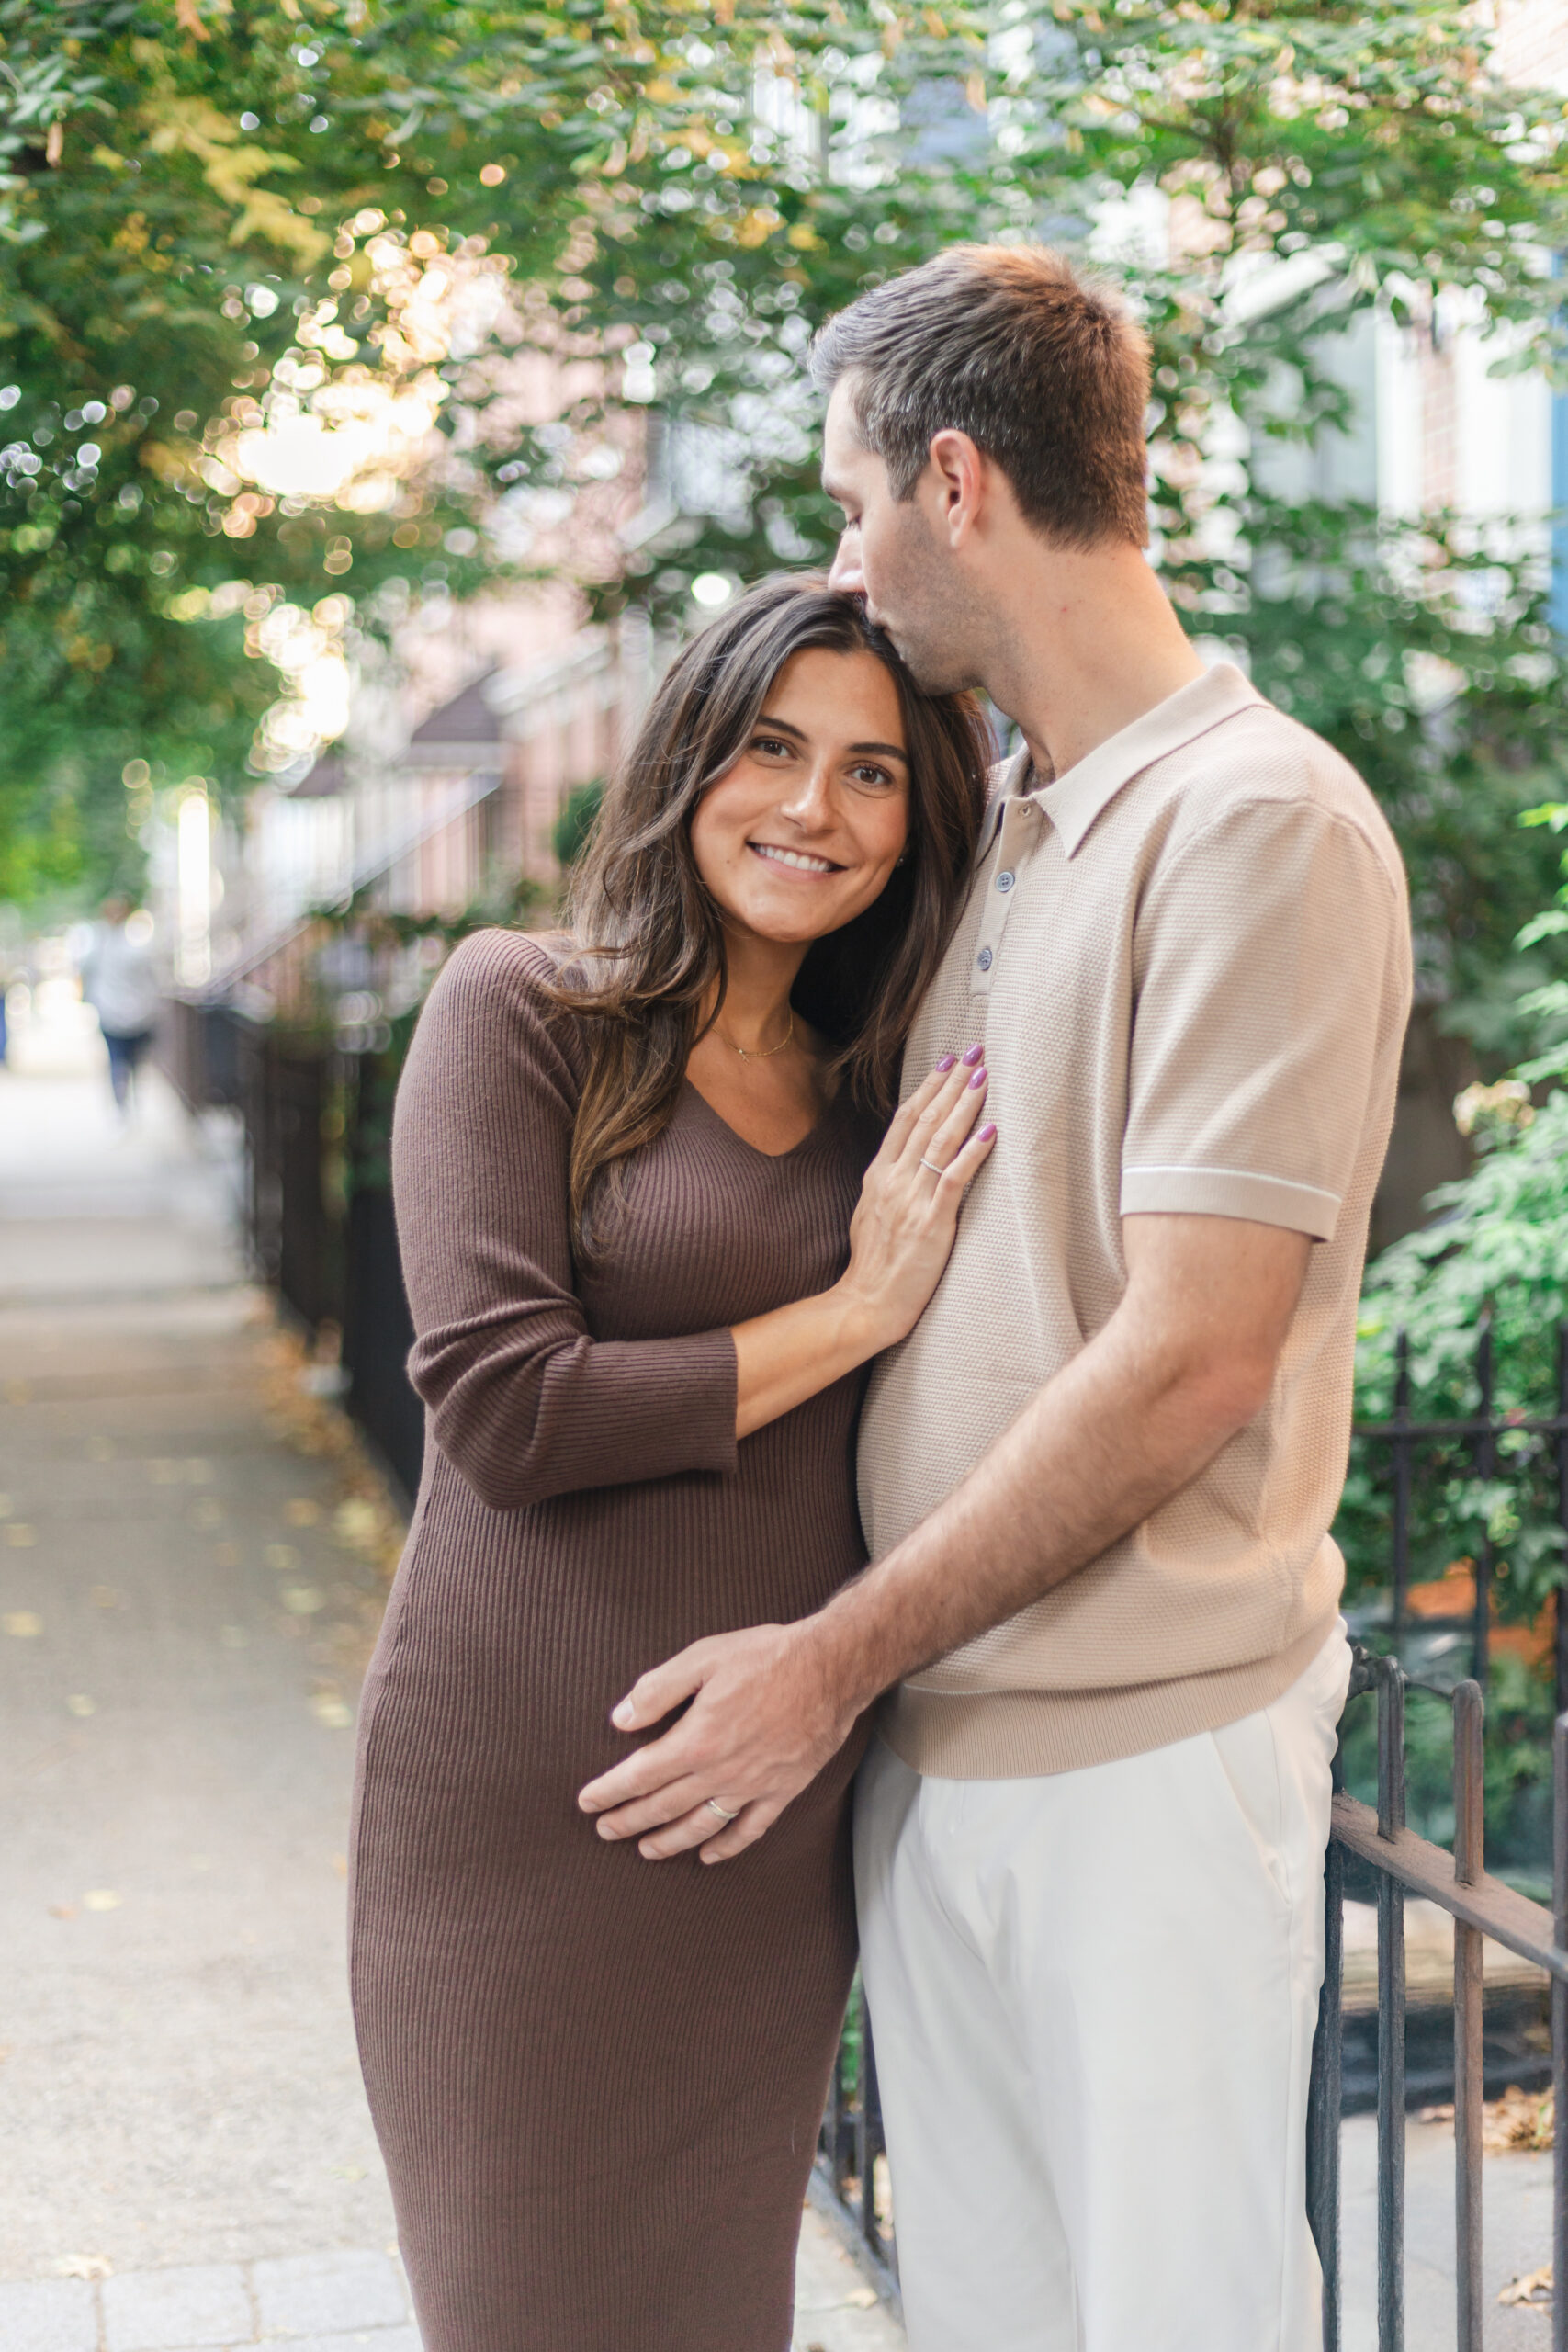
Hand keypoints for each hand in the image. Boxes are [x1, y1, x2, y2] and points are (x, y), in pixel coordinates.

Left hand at [576, 1621, 854, 1863]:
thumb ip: (658, 1690)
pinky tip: (709, 1856)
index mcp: (696, 1740)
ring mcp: (752, 1787)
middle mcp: (720, 1772)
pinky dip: (726, 1848)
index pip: (639, 1776)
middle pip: (663, 1807)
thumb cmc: (766, 1657)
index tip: (587, 1801)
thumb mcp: (703, 1657)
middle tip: (604, 1830)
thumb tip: (620, 1720)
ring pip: (700, 1827)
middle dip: (628, 1821)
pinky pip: (749, 1830)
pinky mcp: (782, 1791)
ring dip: (669, 1842)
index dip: (608, 1791)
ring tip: (645, 1850)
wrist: (831, 1668)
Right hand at [837, 1047, 995, 1351]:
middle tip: (974, 1052)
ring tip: (983, 1077)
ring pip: (941, 1141)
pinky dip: (973, 1152)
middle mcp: (894, 1180)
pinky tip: (990, 1131)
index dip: (928, 1088)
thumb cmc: (874, 1264)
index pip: (905, 1120)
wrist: (866, 1303)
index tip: (946, 1062)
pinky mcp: (931, 1222)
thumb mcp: (871, 1213)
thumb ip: (889, 1184)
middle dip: (951, 1083)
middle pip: (926, 1120)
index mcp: (879, 1175)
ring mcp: (912, 1199)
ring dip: (964, 1105)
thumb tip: (906, 1162)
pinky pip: (955, 1178)